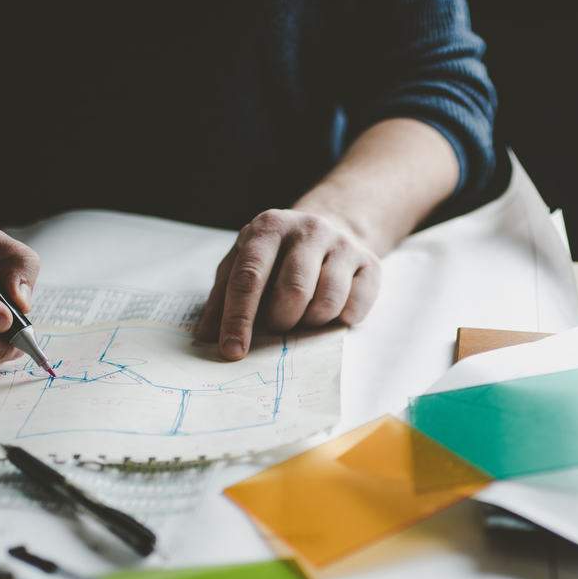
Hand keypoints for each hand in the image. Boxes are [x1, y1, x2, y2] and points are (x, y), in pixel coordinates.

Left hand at [195, 209, 381, 360]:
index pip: (249, 276)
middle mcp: (308, 229)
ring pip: (326, 302)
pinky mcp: (370, 264)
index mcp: (269, 227)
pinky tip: (332, 311)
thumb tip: (206, 336)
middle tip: (278, 324)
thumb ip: (223, 297)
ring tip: (304, 315)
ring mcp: (343, 245)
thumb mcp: (244, 263)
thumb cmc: (280, 256)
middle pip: (292, 290)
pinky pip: (355, 308)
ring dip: (311, 323)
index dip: (238, 318)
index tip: (232, 351)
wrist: (333, 227)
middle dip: (281, 321)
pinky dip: (340, 321)